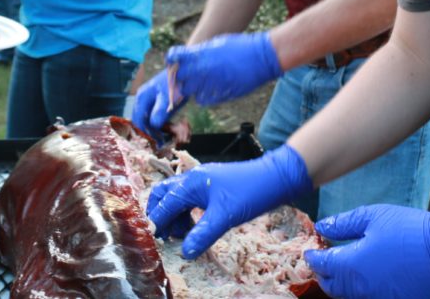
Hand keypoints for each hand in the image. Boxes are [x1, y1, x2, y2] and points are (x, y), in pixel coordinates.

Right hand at [131, 70, 184, 140]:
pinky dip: (160, 124)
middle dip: (150, 133)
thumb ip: (160, 111)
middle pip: (141, 122)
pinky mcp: (155, 103)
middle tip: (162, 143)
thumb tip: (154, 125)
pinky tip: (168, 130)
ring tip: (166, 138)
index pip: (138, 121)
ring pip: (147, 120)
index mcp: (142, 98)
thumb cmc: (176, 84)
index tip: (156, 142)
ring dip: (155, 130)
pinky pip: (154, 117)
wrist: (185, 73)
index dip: (146, 133)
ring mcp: (148, 101)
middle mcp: (142, 99)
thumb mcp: (169, 98)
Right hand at [147, 144, 312, 258]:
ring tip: (182, 235)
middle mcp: (193, 179)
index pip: (165, 204)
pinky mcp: (213, 186)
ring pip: (177, 197)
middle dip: (160, 214)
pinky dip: (186, 212)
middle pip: (164, 194)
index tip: (153, 240)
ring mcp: (203, 181)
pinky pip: (190, 199)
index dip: (157, 223)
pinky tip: (195, 226)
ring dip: (174, 215)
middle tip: (165, 235)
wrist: (276, 177)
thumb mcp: (226, 216)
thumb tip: (185, 253)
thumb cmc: (251, 192)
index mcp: (192, 183)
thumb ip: (203, 234)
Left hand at [164, 32, 281, 105]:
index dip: (172, 63)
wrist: (263, 57)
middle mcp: (205, 69)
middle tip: (187, 78)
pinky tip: (211, 90)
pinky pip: (204, 100)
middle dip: (181, 80)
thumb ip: (200, 52)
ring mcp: (213, 83)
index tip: (174, 64)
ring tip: (201, 84)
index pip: (175, 60)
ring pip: (191, 93)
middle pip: (180, 80)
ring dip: (193, 89)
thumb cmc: (241, 47)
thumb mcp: (217, 43)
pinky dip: (205, 97)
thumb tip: (187, 58)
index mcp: (202, 54)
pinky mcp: (222, 94)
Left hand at [304, 206, 429, 298]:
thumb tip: (322, 227)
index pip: (321, 265)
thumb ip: (344, 223)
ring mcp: (377, 298)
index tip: (309, 251)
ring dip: (341, 283)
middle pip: (332, 286)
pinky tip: (367, 276)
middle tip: (325, 260)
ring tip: (344, 267)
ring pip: (349, 295)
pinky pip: (368, 298)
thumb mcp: (374, 217)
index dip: (313, 257)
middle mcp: (360, 288)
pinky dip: (361, 289)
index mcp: (351, 265)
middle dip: (324, 273)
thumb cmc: (409, 230)